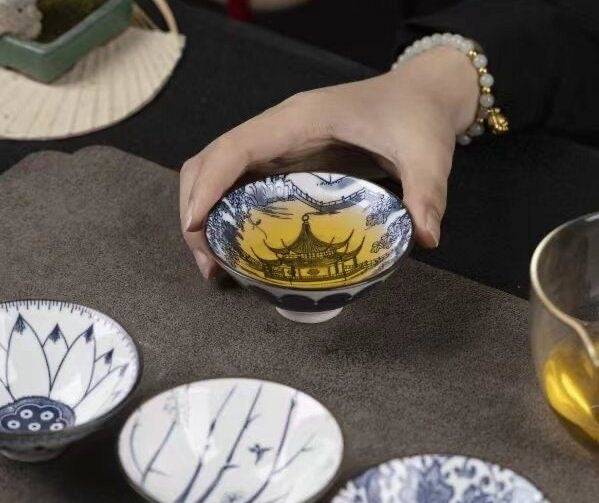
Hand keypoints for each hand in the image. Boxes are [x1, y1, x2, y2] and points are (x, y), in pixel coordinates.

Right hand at [180, 46, 477, 277]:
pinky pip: (239, 184)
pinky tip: (237, 246)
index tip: (197, 228)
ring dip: (204, 214)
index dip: (207, 186)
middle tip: (209, 264)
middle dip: (195, 210)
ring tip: (215, 263)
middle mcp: (277, 131)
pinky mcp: (285, 162)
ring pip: (217, 173)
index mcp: (299, 121)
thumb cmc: (416, 115)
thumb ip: (426, 194)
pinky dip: (225, 213)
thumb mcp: (427, 155)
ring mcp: (277, 146)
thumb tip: (424, 239)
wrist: (420, 96)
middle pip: (209, 162)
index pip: (234, 148)